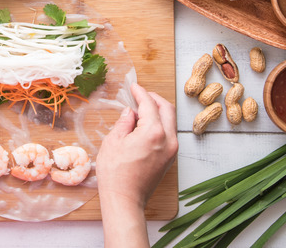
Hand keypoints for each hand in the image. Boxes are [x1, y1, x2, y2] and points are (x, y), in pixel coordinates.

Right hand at [97, 84, 177, 210]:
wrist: (125, 199)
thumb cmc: (115, 173)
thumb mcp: (113, 141)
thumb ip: (124, 122)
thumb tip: (130, 112)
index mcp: (153, 132)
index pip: (149, 104)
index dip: (140, 93)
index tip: (134, 87)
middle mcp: (168, 139)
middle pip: (167, 109)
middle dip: (154, 99)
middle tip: (140, 95)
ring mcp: (172, 150)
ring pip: (170, 121)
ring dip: (158, 112)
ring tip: (140, 111)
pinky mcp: (170, 159)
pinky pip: (169, 134)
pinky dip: (160, 125)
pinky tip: (145, 126)